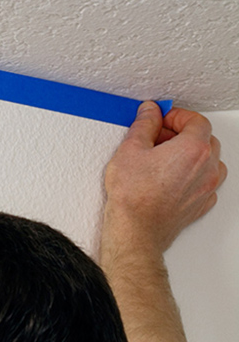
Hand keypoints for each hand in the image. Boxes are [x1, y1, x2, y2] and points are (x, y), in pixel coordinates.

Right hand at [102, 101, 226, 257]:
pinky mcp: (202, 204)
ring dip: (193, 154)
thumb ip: (144, 125)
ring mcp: (207, 187)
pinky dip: (194, 175)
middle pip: (206, 139)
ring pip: (211, 161)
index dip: (177, 116)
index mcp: (193, 148)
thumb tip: (150, 113)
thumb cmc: (133, 195)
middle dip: (184, 133)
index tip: (162, 119)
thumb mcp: (130, 149)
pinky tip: (173, 177)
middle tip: (160, 136)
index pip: (196, 121)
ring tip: (168, 157)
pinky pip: (207, 182)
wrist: (136, 228)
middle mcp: (207, 167)